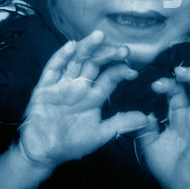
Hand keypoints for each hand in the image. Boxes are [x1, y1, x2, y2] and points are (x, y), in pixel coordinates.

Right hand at [18, 30, 147, 169]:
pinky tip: (71, 46)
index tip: (132, 70)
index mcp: (93, 95)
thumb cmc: (71, 143)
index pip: (109, 77)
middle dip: (108, 54)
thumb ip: (121, 123)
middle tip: (122, 49)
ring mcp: (63, 84)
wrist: (43, 152)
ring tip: (100, 36)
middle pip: (95, 63)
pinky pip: (54, 68)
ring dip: (88, 47)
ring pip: (77, 60)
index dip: (120, 71)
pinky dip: (62, 57)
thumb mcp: (100, 134)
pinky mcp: (45, 86)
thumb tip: (146, 119)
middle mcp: (80, 85)